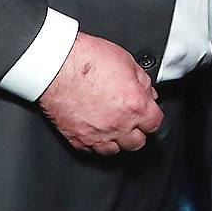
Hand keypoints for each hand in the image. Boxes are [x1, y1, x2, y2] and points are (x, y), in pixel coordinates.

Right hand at [37, 33, 162, 154]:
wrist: (57, 65)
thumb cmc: (88, 59)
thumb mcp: (127, 61)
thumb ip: (142, 82)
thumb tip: (148, 93)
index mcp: (134, 105)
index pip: (154, 123)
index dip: (151, 117)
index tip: (147, 114)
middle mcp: (118, 124)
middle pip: (136, 142)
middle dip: (136, 132)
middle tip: (130, 120)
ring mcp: (96, 134)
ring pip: (114, 150)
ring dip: (116, 140)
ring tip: (112, 126)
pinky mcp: (77, 137)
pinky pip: (91, 150)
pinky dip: (95, 142)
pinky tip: (94, 130)